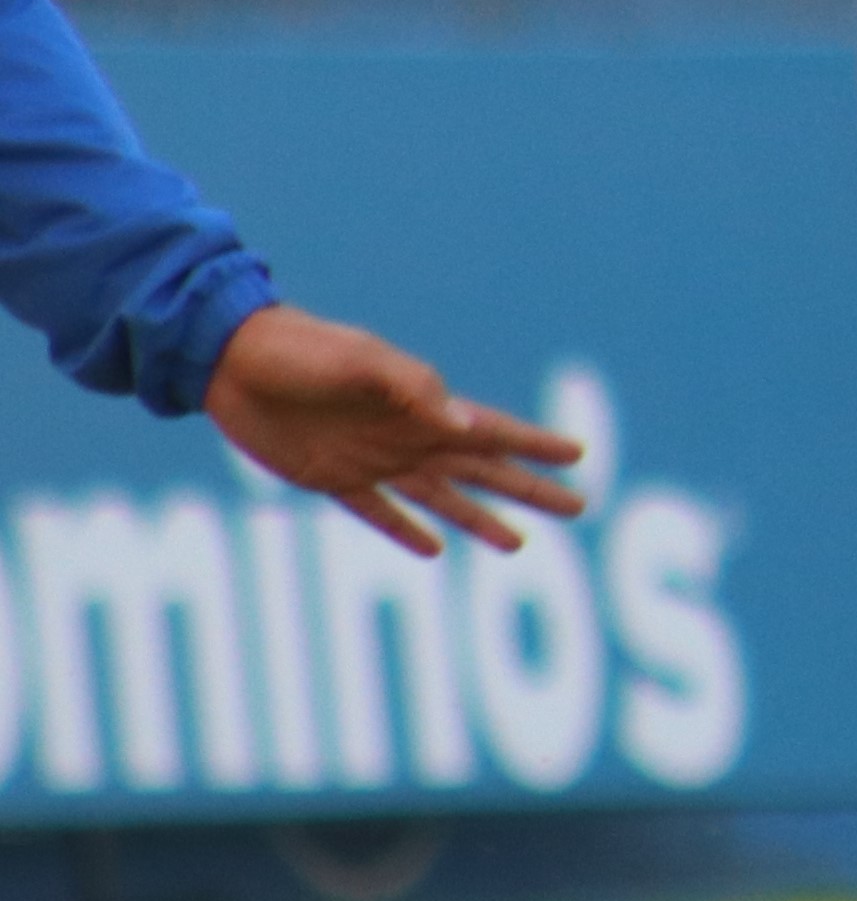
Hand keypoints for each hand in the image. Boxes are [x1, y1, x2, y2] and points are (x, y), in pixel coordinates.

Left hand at [204, 305, 586, 557]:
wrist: (234, 361)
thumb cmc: (305, 351)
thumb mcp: (362, 362)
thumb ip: (414, 390)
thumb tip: (466, 427)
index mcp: (424, 406)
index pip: (494, 431)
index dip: (536, 444)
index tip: (577, 455)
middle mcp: (409, 436)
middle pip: (484, 471)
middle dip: (530, 488)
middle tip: (577, 507)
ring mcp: (374, 460)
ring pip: (442, 498)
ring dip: (480, 520)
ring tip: (516, 544)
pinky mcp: (332, 479)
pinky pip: (378, 512)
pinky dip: (406, 531)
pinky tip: (432, 548)